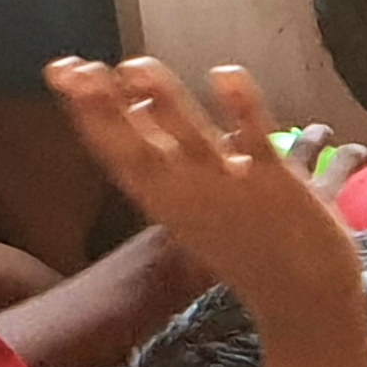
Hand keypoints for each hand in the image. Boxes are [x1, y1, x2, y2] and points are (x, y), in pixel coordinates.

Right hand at [46, 58, 366, 341]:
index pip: (115, 152)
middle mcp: (189, 196)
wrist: (303, 300)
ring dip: (163, 101)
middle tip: (72, 67)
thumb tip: (145, 106)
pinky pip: (255, 140)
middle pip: (137, 146)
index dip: (87, 112)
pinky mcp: (274, 183)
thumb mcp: (193, 207)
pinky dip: (240, 107)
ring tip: (135, 65)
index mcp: (167, 202)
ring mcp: (230, 188)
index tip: (63, 71)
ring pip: (190, 139)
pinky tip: (224, 72)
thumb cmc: (246, 248)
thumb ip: (168, 161)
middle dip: (103, 106)